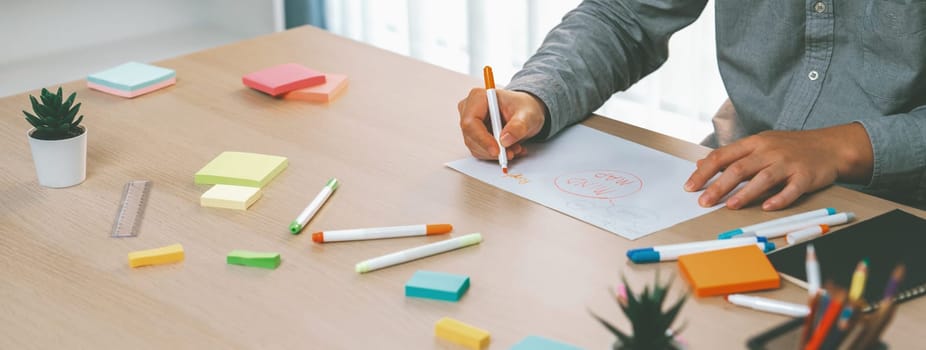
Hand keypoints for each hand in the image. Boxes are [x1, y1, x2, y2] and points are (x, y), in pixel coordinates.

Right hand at [457, 88, 545, 159]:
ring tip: (515, 148)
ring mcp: (470, 123)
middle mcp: (470, 109)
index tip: (497, 150)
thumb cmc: (524, 107)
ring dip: (495, 153)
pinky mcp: (473, 135)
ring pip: (475, 147)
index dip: (482, 139)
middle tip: (510, 153)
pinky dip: (495, 155)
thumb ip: (518, 126)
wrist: (525, 112)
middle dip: (491, 149)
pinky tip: (509, 149)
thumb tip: (505, 140)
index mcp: (478, 97)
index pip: (471, 122)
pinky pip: (479, 151)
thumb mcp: (528, 115)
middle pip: (471, 137)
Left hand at [684, 123, 873, 209]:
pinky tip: (767, 207)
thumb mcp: (758, 145)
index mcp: (754, 143)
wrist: (830, 145)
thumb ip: (731, 156)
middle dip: (718, 186)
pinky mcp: (806, 175)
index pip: (722, 156)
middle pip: (739, 168)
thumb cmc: (789, 147)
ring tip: (730, 205)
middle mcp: (769, 151)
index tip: (690, 186)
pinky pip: (791, 189)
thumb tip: (701, 164)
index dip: (704, 172)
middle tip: (704, 202)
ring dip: (745, 193)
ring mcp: (788, 162)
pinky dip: (779, 199)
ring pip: (763, 178)